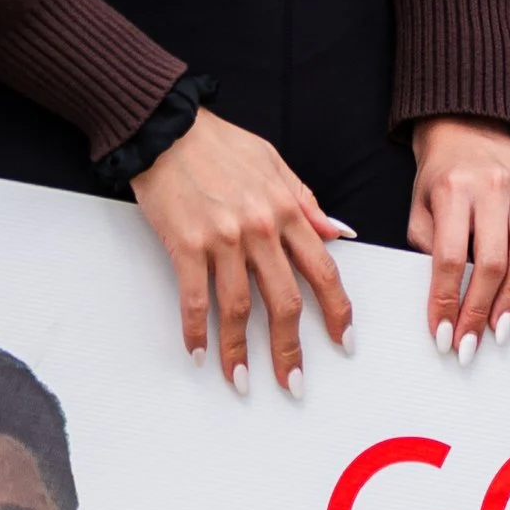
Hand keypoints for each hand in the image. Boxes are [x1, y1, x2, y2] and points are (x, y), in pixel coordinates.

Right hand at [132, 109, 354, 394]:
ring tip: (242, 380)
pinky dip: (197, 330)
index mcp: (287, 210)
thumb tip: (336, 232)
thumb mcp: (274, 163)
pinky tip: (199, 352)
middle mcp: (261, 229)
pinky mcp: (186, 245)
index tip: (343, 340)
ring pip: (240, 308)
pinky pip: (196, 299)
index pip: (323, 271)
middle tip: (294, 381)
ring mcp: (223, 239)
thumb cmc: (217, 143)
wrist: (166, 127)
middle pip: (285, 301)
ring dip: (241, 351)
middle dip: (291, 349)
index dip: (337, 311)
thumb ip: (305, 201)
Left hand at [409, 118, 509, 357]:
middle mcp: (491, 187)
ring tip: (500, 331)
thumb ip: (427, 247)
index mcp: (452, 190)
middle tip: (470, 347)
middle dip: (479, 310)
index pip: (448, 257)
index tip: (443, 335)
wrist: (466, 127)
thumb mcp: (419, 206)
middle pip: (490, 262)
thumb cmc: (439, 177)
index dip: (445, 300)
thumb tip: (445, 299)